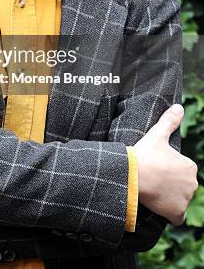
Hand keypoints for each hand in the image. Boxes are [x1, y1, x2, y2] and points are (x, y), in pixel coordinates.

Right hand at [134, 104, 197, 225]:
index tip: (157, 167)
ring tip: (153, 191)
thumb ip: (169, 121)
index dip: (169, 169)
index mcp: (190, 166)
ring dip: (170, 198)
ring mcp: (185, 199)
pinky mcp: (177, 213)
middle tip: (154, 179)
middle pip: (182, 185)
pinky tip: (159, 207)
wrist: (132, 175)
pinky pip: (177, 216)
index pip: (182, 170)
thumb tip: (179, 107)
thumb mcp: (156, 134)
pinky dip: (170, 214)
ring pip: (180, 200)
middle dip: (171, 184)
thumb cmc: (145, 154)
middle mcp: (192, 183)